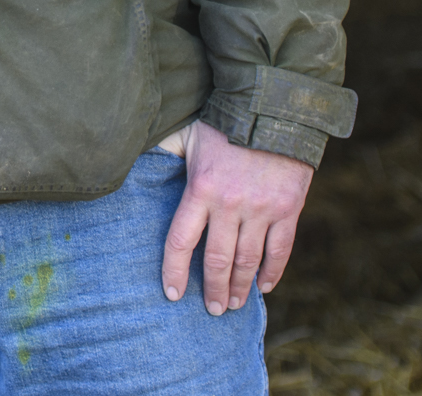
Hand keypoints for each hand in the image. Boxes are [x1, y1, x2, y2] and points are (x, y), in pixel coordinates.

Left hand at [162, 119, 313, 315]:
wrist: (274, 111)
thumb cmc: (223, 123)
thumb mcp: (187, 137)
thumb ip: (166, 155)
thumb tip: (132, 160)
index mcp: (200, 188)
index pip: (181, 240)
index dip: (175, 270)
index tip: (173, 294)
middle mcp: (231, 204)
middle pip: (218, 259)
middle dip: (213, 289)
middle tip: (212, 310)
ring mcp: (262, 209)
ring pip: (249, 261)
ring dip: (241, 287)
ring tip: (234, 304)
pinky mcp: (289, 210)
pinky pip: (281, 250)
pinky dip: (273, 272)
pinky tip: (264, 287)